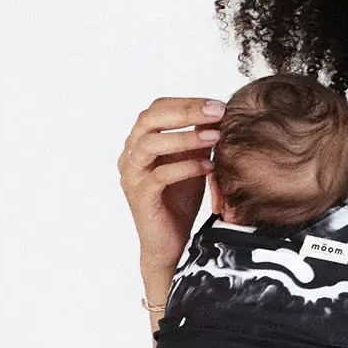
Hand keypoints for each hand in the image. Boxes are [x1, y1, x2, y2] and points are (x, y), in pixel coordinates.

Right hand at [119, 97, 224, 265]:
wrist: (170, 244)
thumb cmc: (180, 202)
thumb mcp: (192, 164)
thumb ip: (198, 141)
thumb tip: (217, 114)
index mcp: (140, 142)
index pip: (157, 109)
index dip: (186, 103)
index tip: (217, 105)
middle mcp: (130, 154)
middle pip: (150, 119)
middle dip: (186, 112)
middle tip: (217, 113)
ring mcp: (132, 175)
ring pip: (151, 144)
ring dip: (186, 137)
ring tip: (216, 137)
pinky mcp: (141, 196)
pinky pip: (161, 175)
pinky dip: (186, 167)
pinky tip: (208, 167)